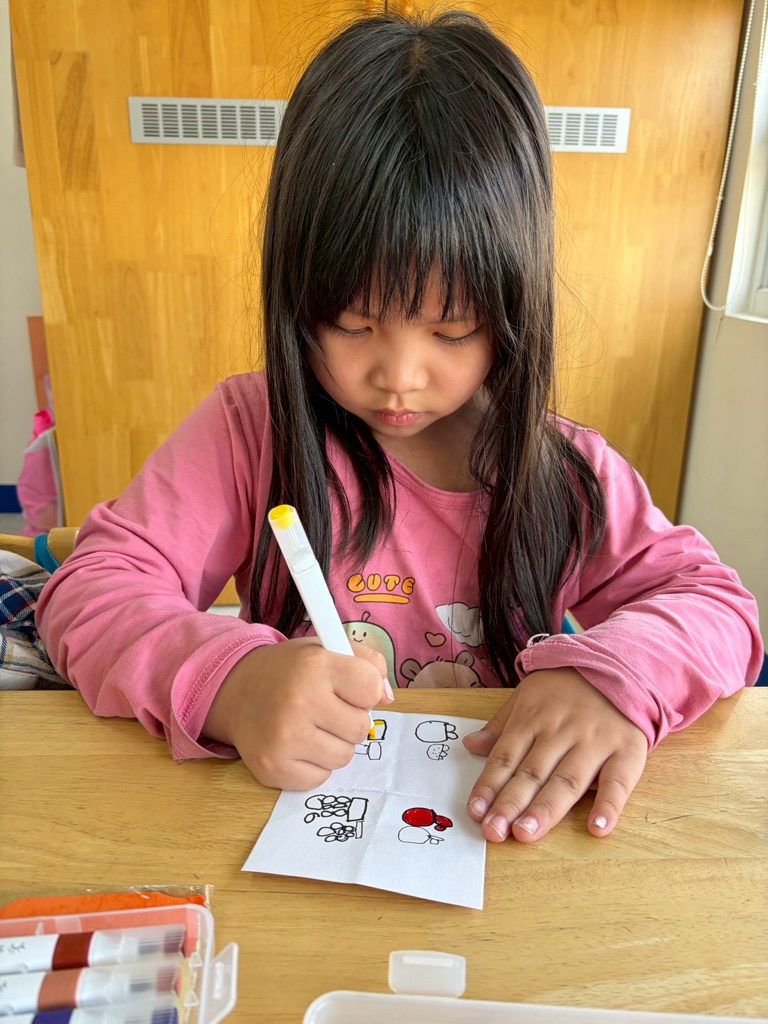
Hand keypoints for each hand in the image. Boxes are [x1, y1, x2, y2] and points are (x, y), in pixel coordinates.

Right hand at [203, 638, 392, 789]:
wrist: (237, 691)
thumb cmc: (291, 671)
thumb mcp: (327, 649)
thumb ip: (367, 663)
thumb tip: (387, 697)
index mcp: (315, 665)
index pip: (371, 688)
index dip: (364, 689)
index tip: (347, 687)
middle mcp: (299, 701)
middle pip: (361, 728)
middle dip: (350, 719)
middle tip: (326, 708)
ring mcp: (284, 739)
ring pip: (344, 756)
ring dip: (334, 744)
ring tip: (311, 726)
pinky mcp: (273, 768)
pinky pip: (321, 777)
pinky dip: (314, 765)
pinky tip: (297, 744)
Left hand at [463, 668, 646, 842]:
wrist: (619, 665)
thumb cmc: (566, 688)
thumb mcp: (527, 695)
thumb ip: (500, 725)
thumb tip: (470, 745)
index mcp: (533, 718)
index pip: (506, 757)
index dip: (489, 786)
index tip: (475, 813)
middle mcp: (561, 731)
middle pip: (532, 772)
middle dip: (510, 803)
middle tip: (494, 832)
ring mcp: (595, 742)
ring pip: (567, 780)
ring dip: (546, 809)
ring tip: (526, 833)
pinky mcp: (627, 751)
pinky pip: (618, 781)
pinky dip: (609, 806)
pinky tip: (597, 828)